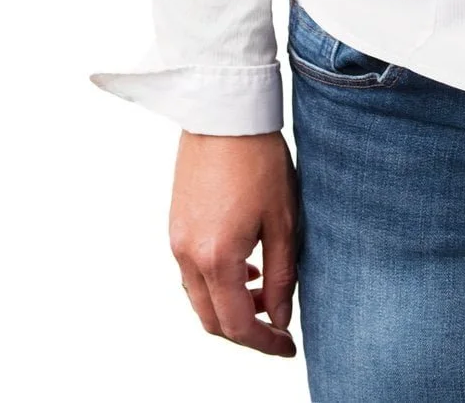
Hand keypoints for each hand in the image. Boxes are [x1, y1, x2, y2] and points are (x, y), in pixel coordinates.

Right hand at [168, 130, 298, 356]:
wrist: (224, 118)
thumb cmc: (261, 163)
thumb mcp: (284, 222)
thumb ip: (282, 275)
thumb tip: (281, 316)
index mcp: (216, 258)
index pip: (237, 324)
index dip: (264, 343)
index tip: (289, 347)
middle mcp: (187, 256)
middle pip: (212, 319)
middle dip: (246, 332)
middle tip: (280, 329)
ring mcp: (175, 242)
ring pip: (199, 299)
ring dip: (230, 308)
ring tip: (267, 294)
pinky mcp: (175, 228)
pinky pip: (192, 274)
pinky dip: (217, 285)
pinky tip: (246, 269)